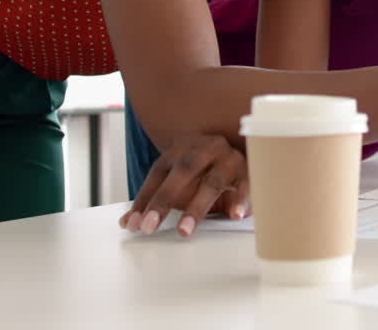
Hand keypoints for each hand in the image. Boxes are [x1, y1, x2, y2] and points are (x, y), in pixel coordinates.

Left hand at [119, 133, 249, 236]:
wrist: (242, 151)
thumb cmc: (205, 173)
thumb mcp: (179, 184)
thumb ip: (155, 200)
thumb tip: (127, 222)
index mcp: (182, 149)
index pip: (159, 173)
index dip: (145, 199)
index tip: (134, 224)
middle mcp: (205, 149)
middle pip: (183, 171)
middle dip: (164, 200)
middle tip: (150, 227)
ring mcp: (228, 158)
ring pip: (212, 182)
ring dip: (196, 207)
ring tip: (184, 229)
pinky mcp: (250, 170)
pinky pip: (246, 185)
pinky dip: (240, 201)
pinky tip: (234, 215)